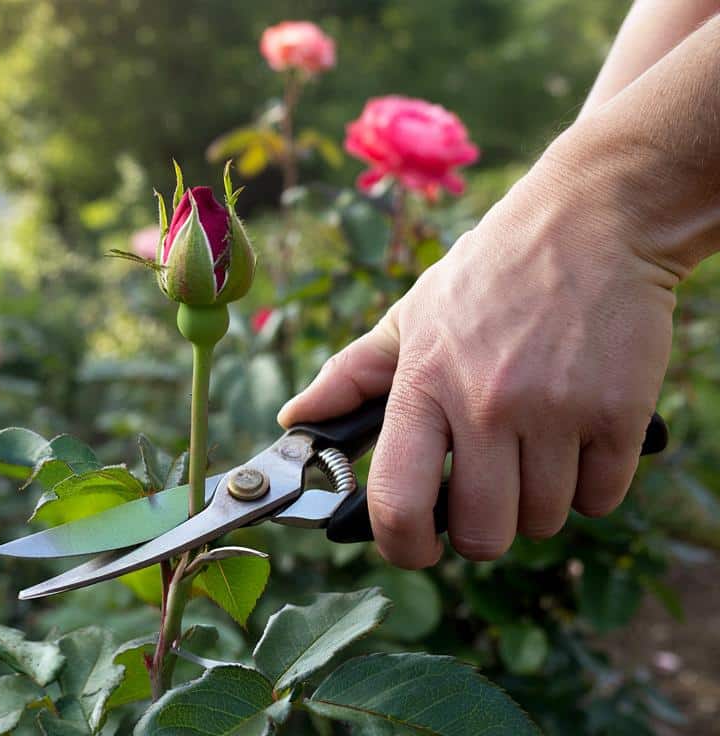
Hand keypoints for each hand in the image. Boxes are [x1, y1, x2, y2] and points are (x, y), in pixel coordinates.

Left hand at [278, 156, 677, 567]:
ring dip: (538, 503)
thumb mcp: (410, 317)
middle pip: (480, 533)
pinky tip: (580, 440)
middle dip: (480, 530)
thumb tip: (293, 421)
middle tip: (485, 495)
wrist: (591, 221)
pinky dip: (592, 485)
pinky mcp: (618, 413)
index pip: (397, 503)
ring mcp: (554, 411)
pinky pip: (601, 499)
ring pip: (543, 520)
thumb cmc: (490, 274)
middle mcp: (484, 404)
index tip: (415, 547)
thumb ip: (349, 377)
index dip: (403, 547)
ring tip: (535, 451)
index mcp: (422, 385)